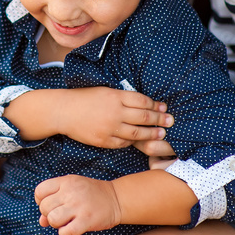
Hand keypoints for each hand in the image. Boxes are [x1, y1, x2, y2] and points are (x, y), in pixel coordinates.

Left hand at [35, 175, 121, 234]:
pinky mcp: (86, 220)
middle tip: (60, 214)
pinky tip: (72, 229)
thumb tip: (41, 221)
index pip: (39, 191)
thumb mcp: (71, 190)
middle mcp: (70, 192)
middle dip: (48, 214)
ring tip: (65, 222)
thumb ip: (54, 201)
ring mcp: (78, 206)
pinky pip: (65, 232)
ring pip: (52, 219)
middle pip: (44, 207)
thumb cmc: (90, 194)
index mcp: (66, 182)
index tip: (51, 205)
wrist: (116, 199)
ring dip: (56, 224)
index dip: (41, 201)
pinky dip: (65, 233)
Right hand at [57, 87, 173, 148]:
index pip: (142, 101)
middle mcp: (114, 112)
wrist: (64, 111)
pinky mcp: (103, 140)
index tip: (164, 108)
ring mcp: (109, 128)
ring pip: (137, 133)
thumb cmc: (85, 98)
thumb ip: (123, 97)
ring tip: (161, 134)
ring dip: (151, 134)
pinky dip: (132, 142)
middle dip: (159, 120)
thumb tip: (144, 103)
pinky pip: (123, 143)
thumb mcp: (105, 91)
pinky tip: (139, 141)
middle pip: (143, 117)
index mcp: (115, 96)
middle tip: (170, 122)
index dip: (155, 105)